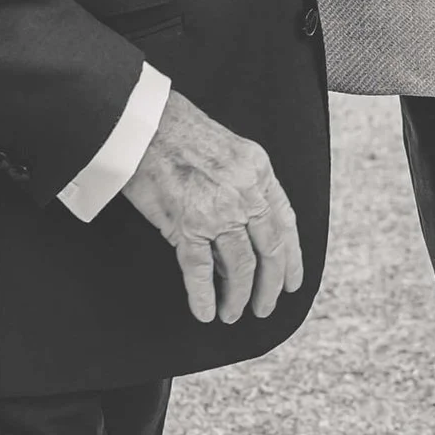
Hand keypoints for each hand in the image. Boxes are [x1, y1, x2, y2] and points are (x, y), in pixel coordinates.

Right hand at [121, 87, 303, 324]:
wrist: (142, 121)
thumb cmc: (176, 128)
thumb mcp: (229, 147)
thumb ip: (243, 181)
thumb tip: (245, 222)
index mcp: (259, 171)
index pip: (286, 223)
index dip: (292, 257)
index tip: (291, 281)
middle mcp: (245, 193)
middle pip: (270, 250)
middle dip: (270, 285)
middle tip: (264, 307)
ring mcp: (217, 210)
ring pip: (240, 265)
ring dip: (239, 296)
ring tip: (233, 313)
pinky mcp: (186, 224)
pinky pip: (199, 270)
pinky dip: (203, 296)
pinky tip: (205, 311)